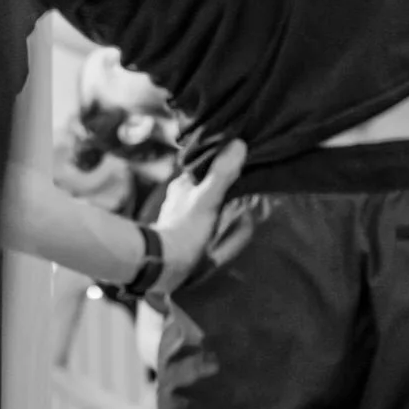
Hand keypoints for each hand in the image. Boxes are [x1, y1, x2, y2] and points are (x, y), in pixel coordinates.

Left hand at [147, 139, 246, 298]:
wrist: (164, 264)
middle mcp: (179, 196)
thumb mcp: (207, 198)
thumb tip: (238, 143)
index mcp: (182, 183)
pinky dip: (214, 214)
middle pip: (203, 181)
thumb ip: (222, 173)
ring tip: (240, 196)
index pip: (203, 164)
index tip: (239, 155)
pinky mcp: (183, 232)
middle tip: (244, 175)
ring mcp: (180, 214)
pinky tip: (224, 219)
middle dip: (220, 178)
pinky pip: (202, 216)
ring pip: (202, 198)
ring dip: (217, 197)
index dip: (220, 158)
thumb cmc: (185, 229)